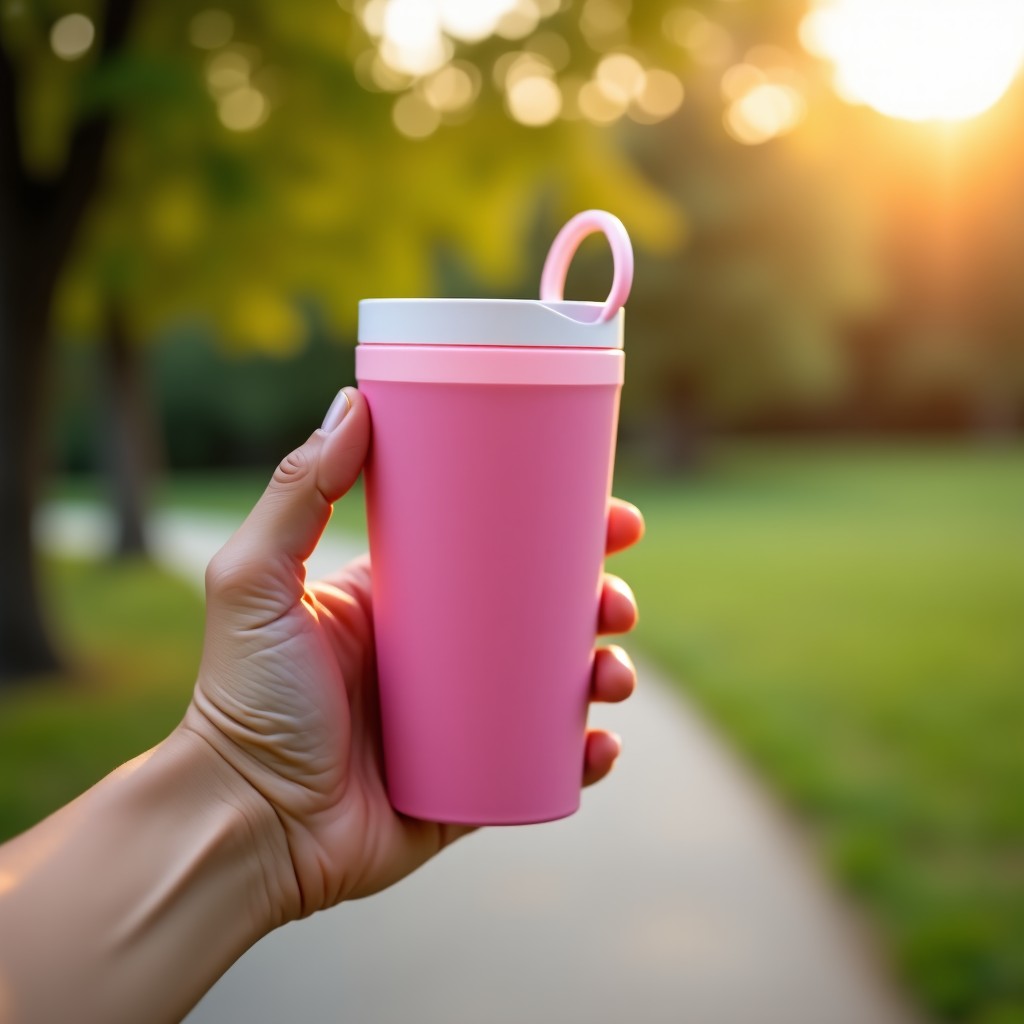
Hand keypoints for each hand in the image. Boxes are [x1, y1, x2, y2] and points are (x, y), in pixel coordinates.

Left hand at [181, 387, 643, 923]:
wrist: (246, 823)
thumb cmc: (244, 700)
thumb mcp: (258, 581)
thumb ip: (297, 492)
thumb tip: (354, 402)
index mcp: (407, 600)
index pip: (499, 549)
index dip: (560, 530)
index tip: (610, 515)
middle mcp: (443, 654)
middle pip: (545, 613)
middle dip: (600, 599)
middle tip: (618, 601)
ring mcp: (465, 718)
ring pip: (559, 684)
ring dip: (607, 671)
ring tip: (612, 675)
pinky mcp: (476, 782)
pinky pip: (549, 762)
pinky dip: (587, 753)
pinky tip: (599, 745)